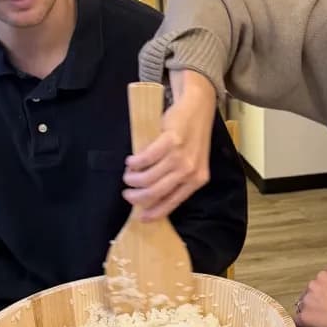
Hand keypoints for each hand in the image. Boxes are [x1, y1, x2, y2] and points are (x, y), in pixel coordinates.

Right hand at [122, 71, 216, 219]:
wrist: (198, 108)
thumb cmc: (192, 137)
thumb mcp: (192, 163)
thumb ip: (176, 179)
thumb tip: (151, 196)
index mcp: (197, 180)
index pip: (173, 202)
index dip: (154, 212)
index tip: (140, 217)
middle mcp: (190, 171)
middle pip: (156, 192)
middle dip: (137, 197)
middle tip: (127, 193)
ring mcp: (181, 156)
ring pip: (149, 177)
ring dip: (133, 179)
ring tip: (128, 175)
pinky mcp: (171, 141)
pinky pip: (146, 158)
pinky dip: (135, 162)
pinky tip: (131, 161)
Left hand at [293, 257, 326, 326]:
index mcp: (322, 276)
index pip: (315, 287)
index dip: (321, 298)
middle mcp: (312, 286)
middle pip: (307, 297)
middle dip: (315, 306)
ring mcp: (307, 301)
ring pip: (302, 309)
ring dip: (310, 315)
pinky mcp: (304, 317)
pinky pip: (298, 323)